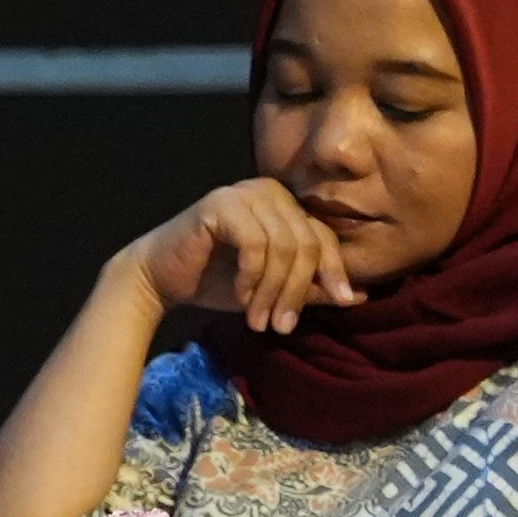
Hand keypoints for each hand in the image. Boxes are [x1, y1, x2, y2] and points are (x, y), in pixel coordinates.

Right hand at [120, 179, 364, 337]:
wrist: (158, 278)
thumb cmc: (216, 281)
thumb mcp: (272, 288)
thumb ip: (311, 288)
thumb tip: (359, 296)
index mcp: (285, 204)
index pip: (322, 236)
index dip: (334, 270)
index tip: (341, 303)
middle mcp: (269, 191)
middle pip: (306, 242)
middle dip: (297, 290)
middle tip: (282, 325)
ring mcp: (244, 193)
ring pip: (283, 247)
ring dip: (273, 291)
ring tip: (259, 319)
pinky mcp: (220, 204)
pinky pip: (254, 245)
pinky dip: (251, 277)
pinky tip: (240, 296)